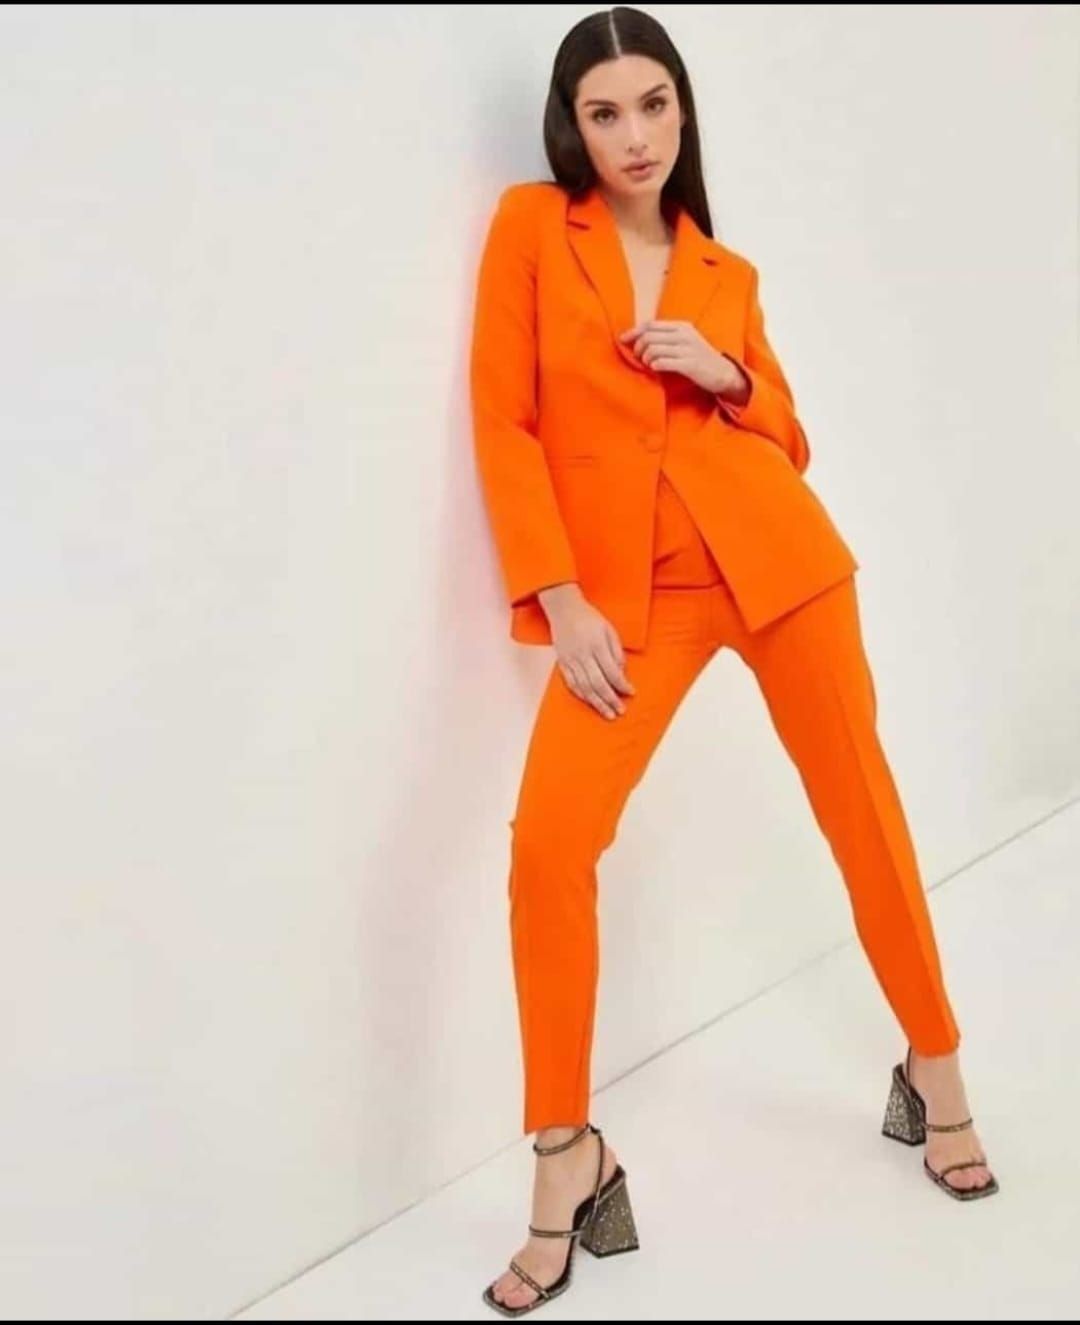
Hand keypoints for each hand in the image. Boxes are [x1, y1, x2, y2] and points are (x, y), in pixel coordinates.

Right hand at [536, 583, 635, 719]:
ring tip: (607, 713)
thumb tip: (621, 672)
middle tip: (620, 711)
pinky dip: (582, 695)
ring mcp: (570, 660)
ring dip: (597, 703)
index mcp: (596, 645)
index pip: (612, 671)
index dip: (622, 685)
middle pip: (598, 683)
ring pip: (584, 687)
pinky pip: (572, 684)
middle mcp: (582, 654)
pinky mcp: (562, 663)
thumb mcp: (609, 629)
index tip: (630, 692)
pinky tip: (591, 702)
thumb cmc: (588, 618)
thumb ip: (616, 651)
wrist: (564, 609)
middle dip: (610, 699)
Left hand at [617, 319, 747, 397]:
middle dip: (638, 347)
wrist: (723, 372)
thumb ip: (666, 338)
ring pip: (653, 349)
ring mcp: (687, 349)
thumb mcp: (685, 341)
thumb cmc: (700, 358)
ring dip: (646, 358)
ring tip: (648, 364)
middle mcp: (684, 335)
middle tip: (639, 358)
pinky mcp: (689, 364)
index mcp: (681, 326)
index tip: (623, 340)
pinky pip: (662, 362)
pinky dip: (654, 366)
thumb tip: (640, 339)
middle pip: (649, 336)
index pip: (651, 324)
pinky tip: (655, 369)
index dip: (634, 332)